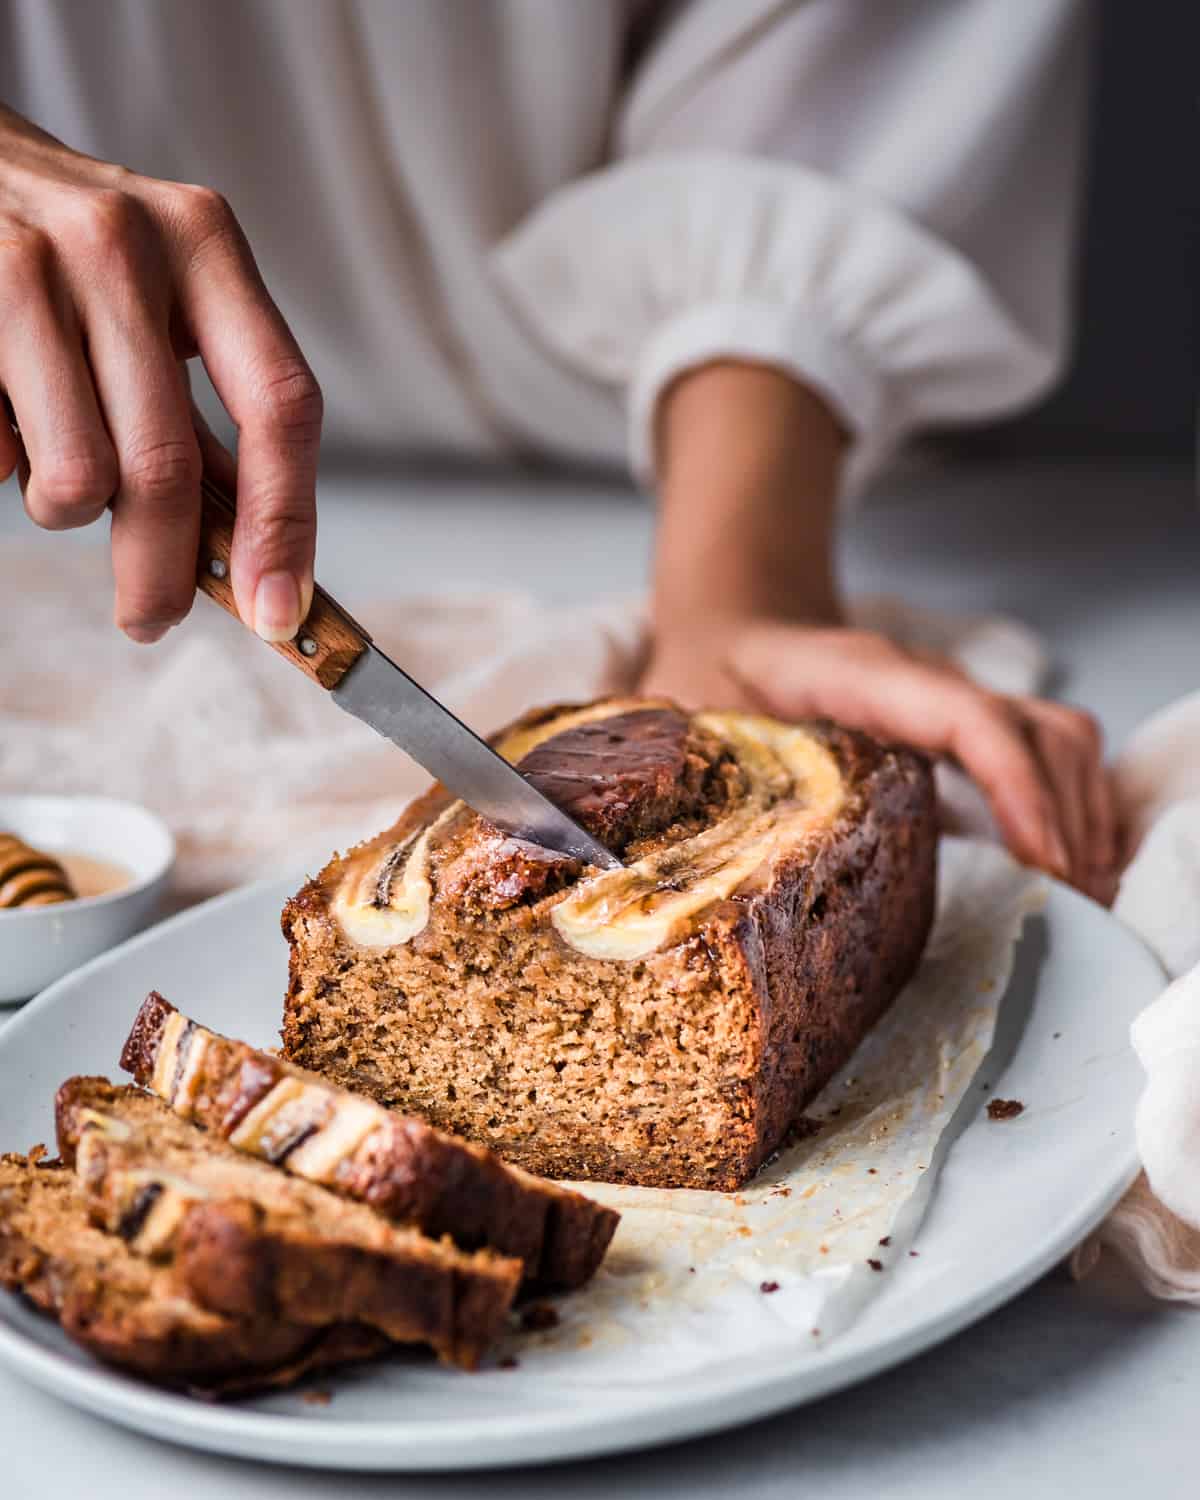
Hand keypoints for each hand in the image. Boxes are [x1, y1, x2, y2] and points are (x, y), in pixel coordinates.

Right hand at [0, 103, 319, 642]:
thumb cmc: (69, 250)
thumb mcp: (160, 298)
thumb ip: (207, 412)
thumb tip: (257, 553)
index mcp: (204, 243)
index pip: (280, 406)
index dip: (285, 524)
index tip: (279, 610)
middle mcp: (123, 242)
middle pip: (169, 467)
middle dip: (161, 573)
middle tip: (151, 618)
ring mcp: (29, 266)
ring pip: (78, 478)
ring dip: (69, 510)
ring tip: (57, 465)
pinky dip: (5, 467)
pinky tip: (3, 408)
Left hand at [642, 619, 1116, 900]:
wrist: (734, 625)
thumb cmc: (706, 674)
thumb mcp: (676, 715)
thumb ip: (674, 768)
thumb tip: (644, 847)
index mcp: (857, 678)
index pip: (964, 716)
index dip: (1013, 786)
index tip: (1043, 860)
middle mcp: (920, 686)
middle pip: (1037, 730)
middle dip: (1068, 817)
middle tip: (1070, 906)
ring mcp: (946, 704)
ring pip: (1055, 736)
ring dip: (1082, 813)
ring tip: (1080, 897)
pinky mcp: (955, 729)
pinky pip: (1043, 752)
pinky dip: (1069, 804)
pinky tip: (1062, 866)